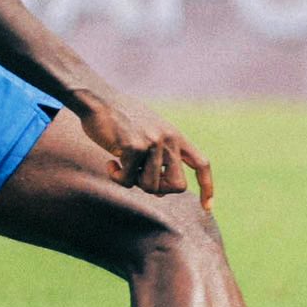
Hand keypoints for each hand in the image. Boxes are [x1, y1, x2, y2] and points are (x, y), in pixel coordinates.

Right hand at [71, 87, 214, 206]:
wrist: (98, 99)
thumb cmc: (120, 122)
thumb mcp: (147, 137)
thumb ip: (158, 161)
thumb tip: (160, 194)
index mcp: (176, 136)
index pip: (201, 164)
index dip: (207, 187)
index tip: (208, 208)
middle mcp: (169, 139)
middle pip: (178, 186)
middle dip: (160, 190)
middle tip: (139, 178)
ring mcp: (153, 142)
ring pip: (151, 187)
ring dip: (133, 182)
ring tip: (122, 165)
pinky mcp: (134, 147)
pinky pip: (127, 181)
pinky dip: (116, 177)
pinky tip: (110, 162)